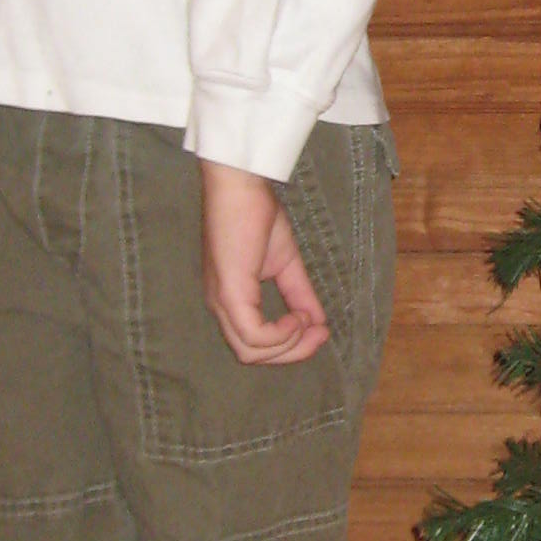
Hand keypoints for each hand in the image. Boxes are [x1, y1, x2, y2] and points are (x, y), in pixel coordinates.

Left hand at [199, 160, 330, 366]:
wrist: (241, 185)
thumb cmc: (256, 214)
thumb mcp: (286, 263)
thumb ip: (299, 294)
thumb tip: (318, 322)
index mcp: (230, 299)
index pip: (253, 344)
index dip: (289, 346)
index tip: (321, 330)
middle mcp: (219, 305)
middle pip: (252, 355)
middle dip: (292, 352)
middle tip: (321, 335)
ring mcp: (222, 301)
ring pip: (251, 352)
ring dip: (288, 345)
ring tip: (309, 322)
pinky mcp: (229, 294)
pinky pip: (254, 335)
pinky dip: (281, 334)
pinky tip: (298, 317)